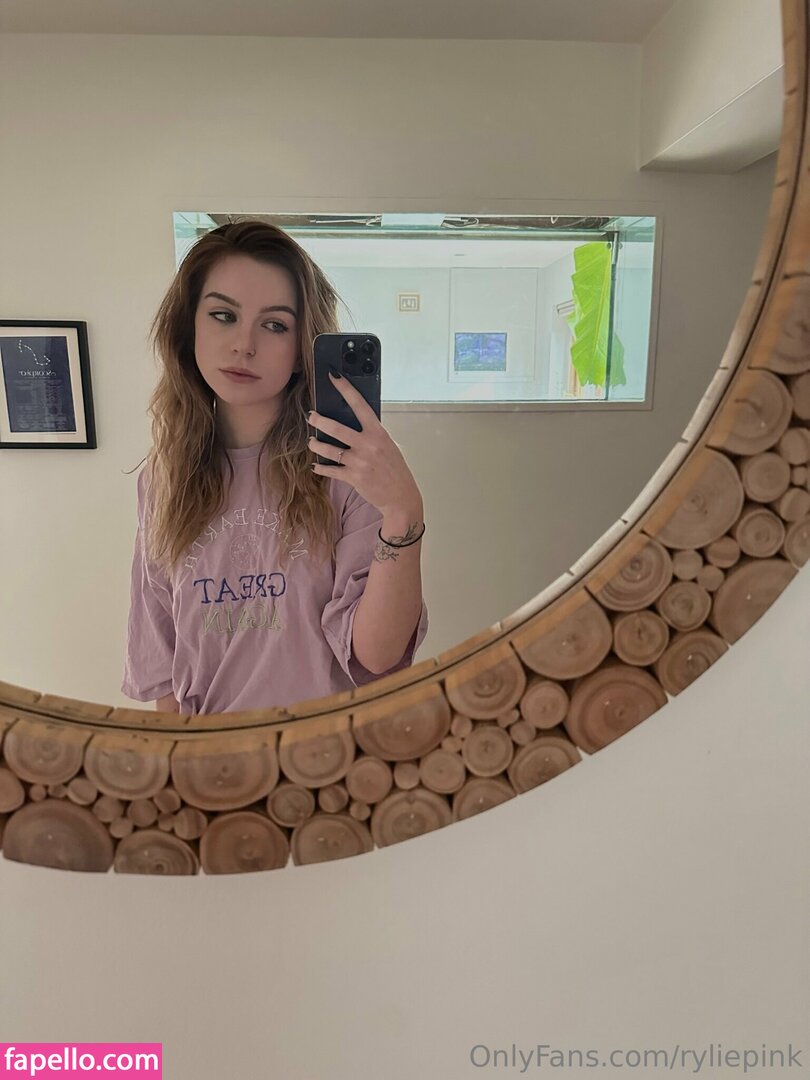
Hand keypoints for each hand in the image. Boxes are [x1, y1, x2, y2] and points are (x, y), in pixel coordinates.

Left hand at [308, 371, 422, 515]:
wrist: (400, 496)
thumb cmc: (394, 469)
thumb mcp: (387, 445)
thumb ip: (371, 434)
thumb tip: (351, 422)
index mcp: (378, 433)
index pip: (359, 405)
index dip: (345, 389)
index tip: (334, 376)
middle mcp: (368, 445)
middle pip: (337, 428)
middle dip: (320, 420)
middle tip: (310, 415)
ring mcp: (359, 462)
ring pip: (329, 449)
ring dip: (316, 444)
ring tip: (311, 441)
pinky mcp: (353, 478)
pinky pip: (331, 470)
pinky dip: (321, 467)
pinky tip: (316, 465)